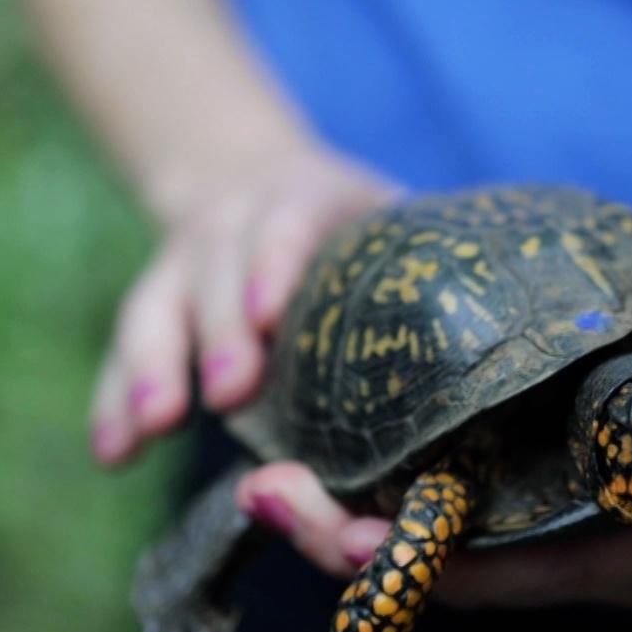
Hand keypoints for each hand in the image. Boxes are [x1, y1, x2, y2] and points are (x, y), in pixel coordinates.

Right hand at [89, 146, 397, 466]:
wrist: (260, 179)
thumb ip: (426, 268)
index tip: (268, 316)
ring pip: (155, 308)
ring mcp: (183, 260)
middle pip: (214, 271)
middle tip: (229, 395)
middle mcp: (231, 221)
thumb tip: (518, 342)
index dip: (274, 268)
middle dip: (217, 332)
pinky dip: (114, 400)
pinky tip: (112, 453)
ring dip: (150, 369)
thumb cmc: (360, 230)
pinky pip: (125, 351)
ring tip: (151, 428)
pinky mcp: (154, 302)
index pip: (287, 227)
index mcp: (303, 199)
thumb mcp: (391, 222)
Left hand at [234, 265, 631, 604]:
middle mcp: (596, 555)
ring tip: (274, 466)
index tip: (338, 516)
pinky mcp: (568, 503)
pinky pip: (473, 515)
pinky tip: (352, 440)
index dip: (421, 554)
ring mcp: (576, 535)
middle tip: (265, 486)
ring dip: (366, 516)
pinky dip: (410, 489)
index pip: (511, 569)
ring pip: (451, 546)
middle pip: (453, 569)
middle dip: (356, 541)